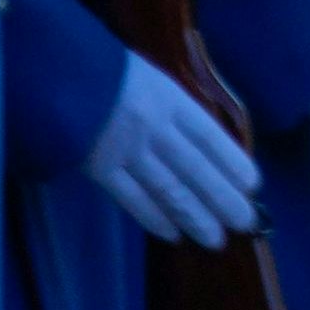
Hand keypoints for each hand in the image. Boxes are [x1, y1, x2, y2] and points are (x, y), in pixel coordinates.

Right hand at [86, 55, 263, 247]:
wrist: (55, 72)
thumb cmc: (107, 73)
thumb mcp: (150, 79)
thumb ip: (174, 109)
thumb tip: (205, 144)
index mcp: (170, 98)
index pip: (209, 135)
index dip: (232, 162)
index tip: (253, 185)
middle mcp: (154, 125)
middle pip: (195, 167)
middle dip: (222, 198)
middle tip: (246, 222)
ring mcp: (127, 148)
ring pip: (169, 188)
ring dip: (195, 216)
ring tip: (215, 238)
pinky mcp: (100, 167)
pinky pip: (132, 198)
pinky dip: (154, 217)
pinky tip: (173, 234)